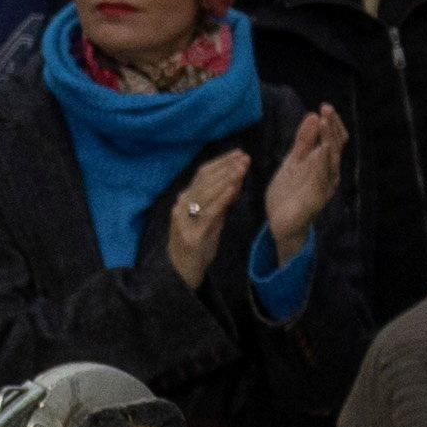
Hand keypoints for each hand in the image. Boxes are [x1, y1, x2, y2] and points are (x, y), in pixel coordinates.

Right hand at [159, 149, 247, 283]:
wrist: (181, 272)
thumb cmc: (197, 247)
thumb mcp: (210, 221)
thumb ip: (219, 204)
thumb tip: (233, 184)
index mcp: (185, 200)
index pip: (203, 175)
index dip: (221, 162)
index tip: (238, 154)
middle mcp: (182, 205)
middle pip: (205, 180)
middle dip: (227, 167)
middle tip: (245, 157)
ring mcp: (184, 218)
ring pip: (207, 192)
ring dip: (227, 177)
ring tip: (242, 167)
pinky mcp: (192, 233)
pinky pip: (209, 211)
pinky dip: (222, 198)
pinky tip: (233, 188)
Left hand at [260, 107, 343, 253]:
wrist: (280, 221)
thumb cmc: (288, 191)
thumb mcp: (293, 160)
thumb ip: (303, 141)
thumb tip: (313, 115)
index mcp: (323, 163)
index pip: (334, 138)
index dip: (331, 123)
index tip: (324, 106)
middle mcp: (329, 172)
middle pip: (337, 145)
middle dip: (332, 126)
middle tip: (326, 109)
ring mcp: (326, 184)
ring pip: (332, 158)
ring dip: (328, 139)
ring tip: (324, 123)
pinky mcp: (318, 196)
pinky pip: (323, 176)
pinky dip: (322, 161)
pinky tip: (321, 149)